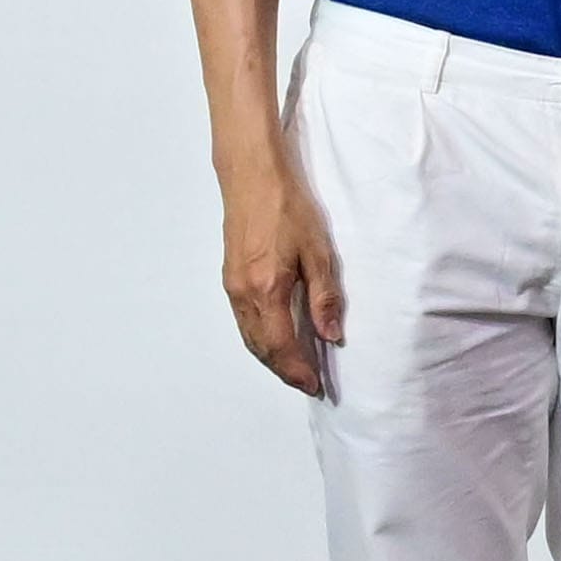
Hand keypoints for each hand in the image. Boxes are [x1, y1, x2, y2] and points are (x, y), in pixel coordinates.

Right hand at [220, 165, 344, 396]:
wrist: (252, 175)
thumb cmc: (287, 206)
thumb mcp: (318, 250)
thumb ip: (324, 297)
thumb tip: (330, 336)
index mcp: (267, 290)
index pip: (280, 346)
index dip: (297, 370)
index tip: (314, 385)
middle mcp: (243, 294)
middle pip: (261, 347)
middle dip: (283, 370)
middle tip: (306, 383)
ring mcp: (232, 286)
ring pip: (249, 336)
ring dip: (270, 356)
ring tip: (294, 366)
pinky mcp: (230, 276)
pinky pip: (243, 320)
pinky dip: (259, 338)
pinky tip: (275, 336)